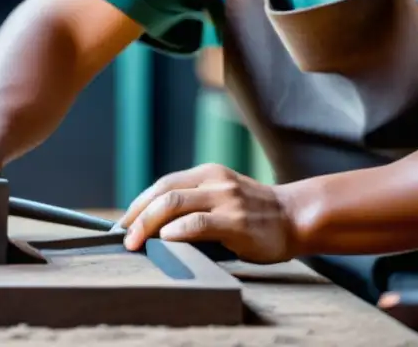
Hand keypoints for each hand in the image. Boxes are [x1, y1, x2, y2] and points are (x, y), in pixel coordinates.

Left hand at [117, 163, 298, 263]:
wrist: (295, 217)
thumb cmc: (255, 214)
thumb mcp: (223, 198)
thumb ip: (195, 205)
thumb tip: (154, 229)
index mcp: (208, 174)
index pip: (163, 185)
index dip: (138, 204)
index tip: (122, 225)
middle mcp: (214, 181)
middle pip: (163, 192)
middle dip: (136, 216)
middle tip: (122, 238)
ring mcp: (226, 199)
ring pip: (174, 204)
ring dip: (147, 224)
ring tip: (135, 243)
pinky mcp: (236, 221)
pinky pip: (199, 223)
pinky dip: (177, 230)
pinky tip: (165, 240)